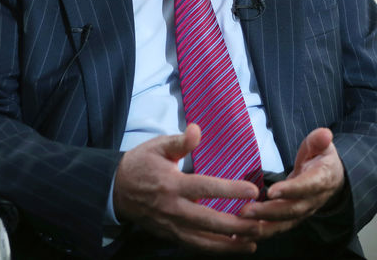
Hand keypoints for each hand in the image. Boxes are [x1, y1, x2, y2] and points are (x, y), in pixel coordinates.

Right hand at [112, 123, 263, 253]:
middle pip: (208, 220)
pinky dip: (215, 249)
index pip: (206, 188)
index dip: (231, 190)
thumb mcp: (157, 146)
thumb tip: (196, 129)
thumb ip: (179, 141)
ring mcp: (171, 225)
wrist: (115, 189)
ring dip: (229, 243)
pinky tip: (233, 247)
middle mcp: (173, 208)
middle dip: (236, 225)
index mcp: (172, 184)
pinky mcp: (170, 235)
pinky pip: (195, 245)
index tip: (253, 190)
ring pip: (203, 240)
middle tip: (260, 224)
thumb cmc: (141, 164)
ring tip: (253, 242)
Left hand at [238, 128, 344, 238]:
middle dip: (268, 212)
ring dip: (260, 227)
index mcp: (320, 180)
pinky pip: (275, 229)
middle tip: (245, 211)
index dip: (290, 190)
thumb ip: (319, 140)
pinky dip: (257, 234)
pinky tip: (237, 237)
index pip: (306, 187)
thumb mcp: (321, 145)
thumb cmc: (321, 158)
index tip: (271, 192)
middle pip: (291, 210)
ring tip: (239, 226)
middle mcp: (312, 201)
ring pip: (282, 223)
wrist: (331, 179)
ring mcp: (301, 212)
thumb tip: (325, 134)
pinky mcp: (290, 219)